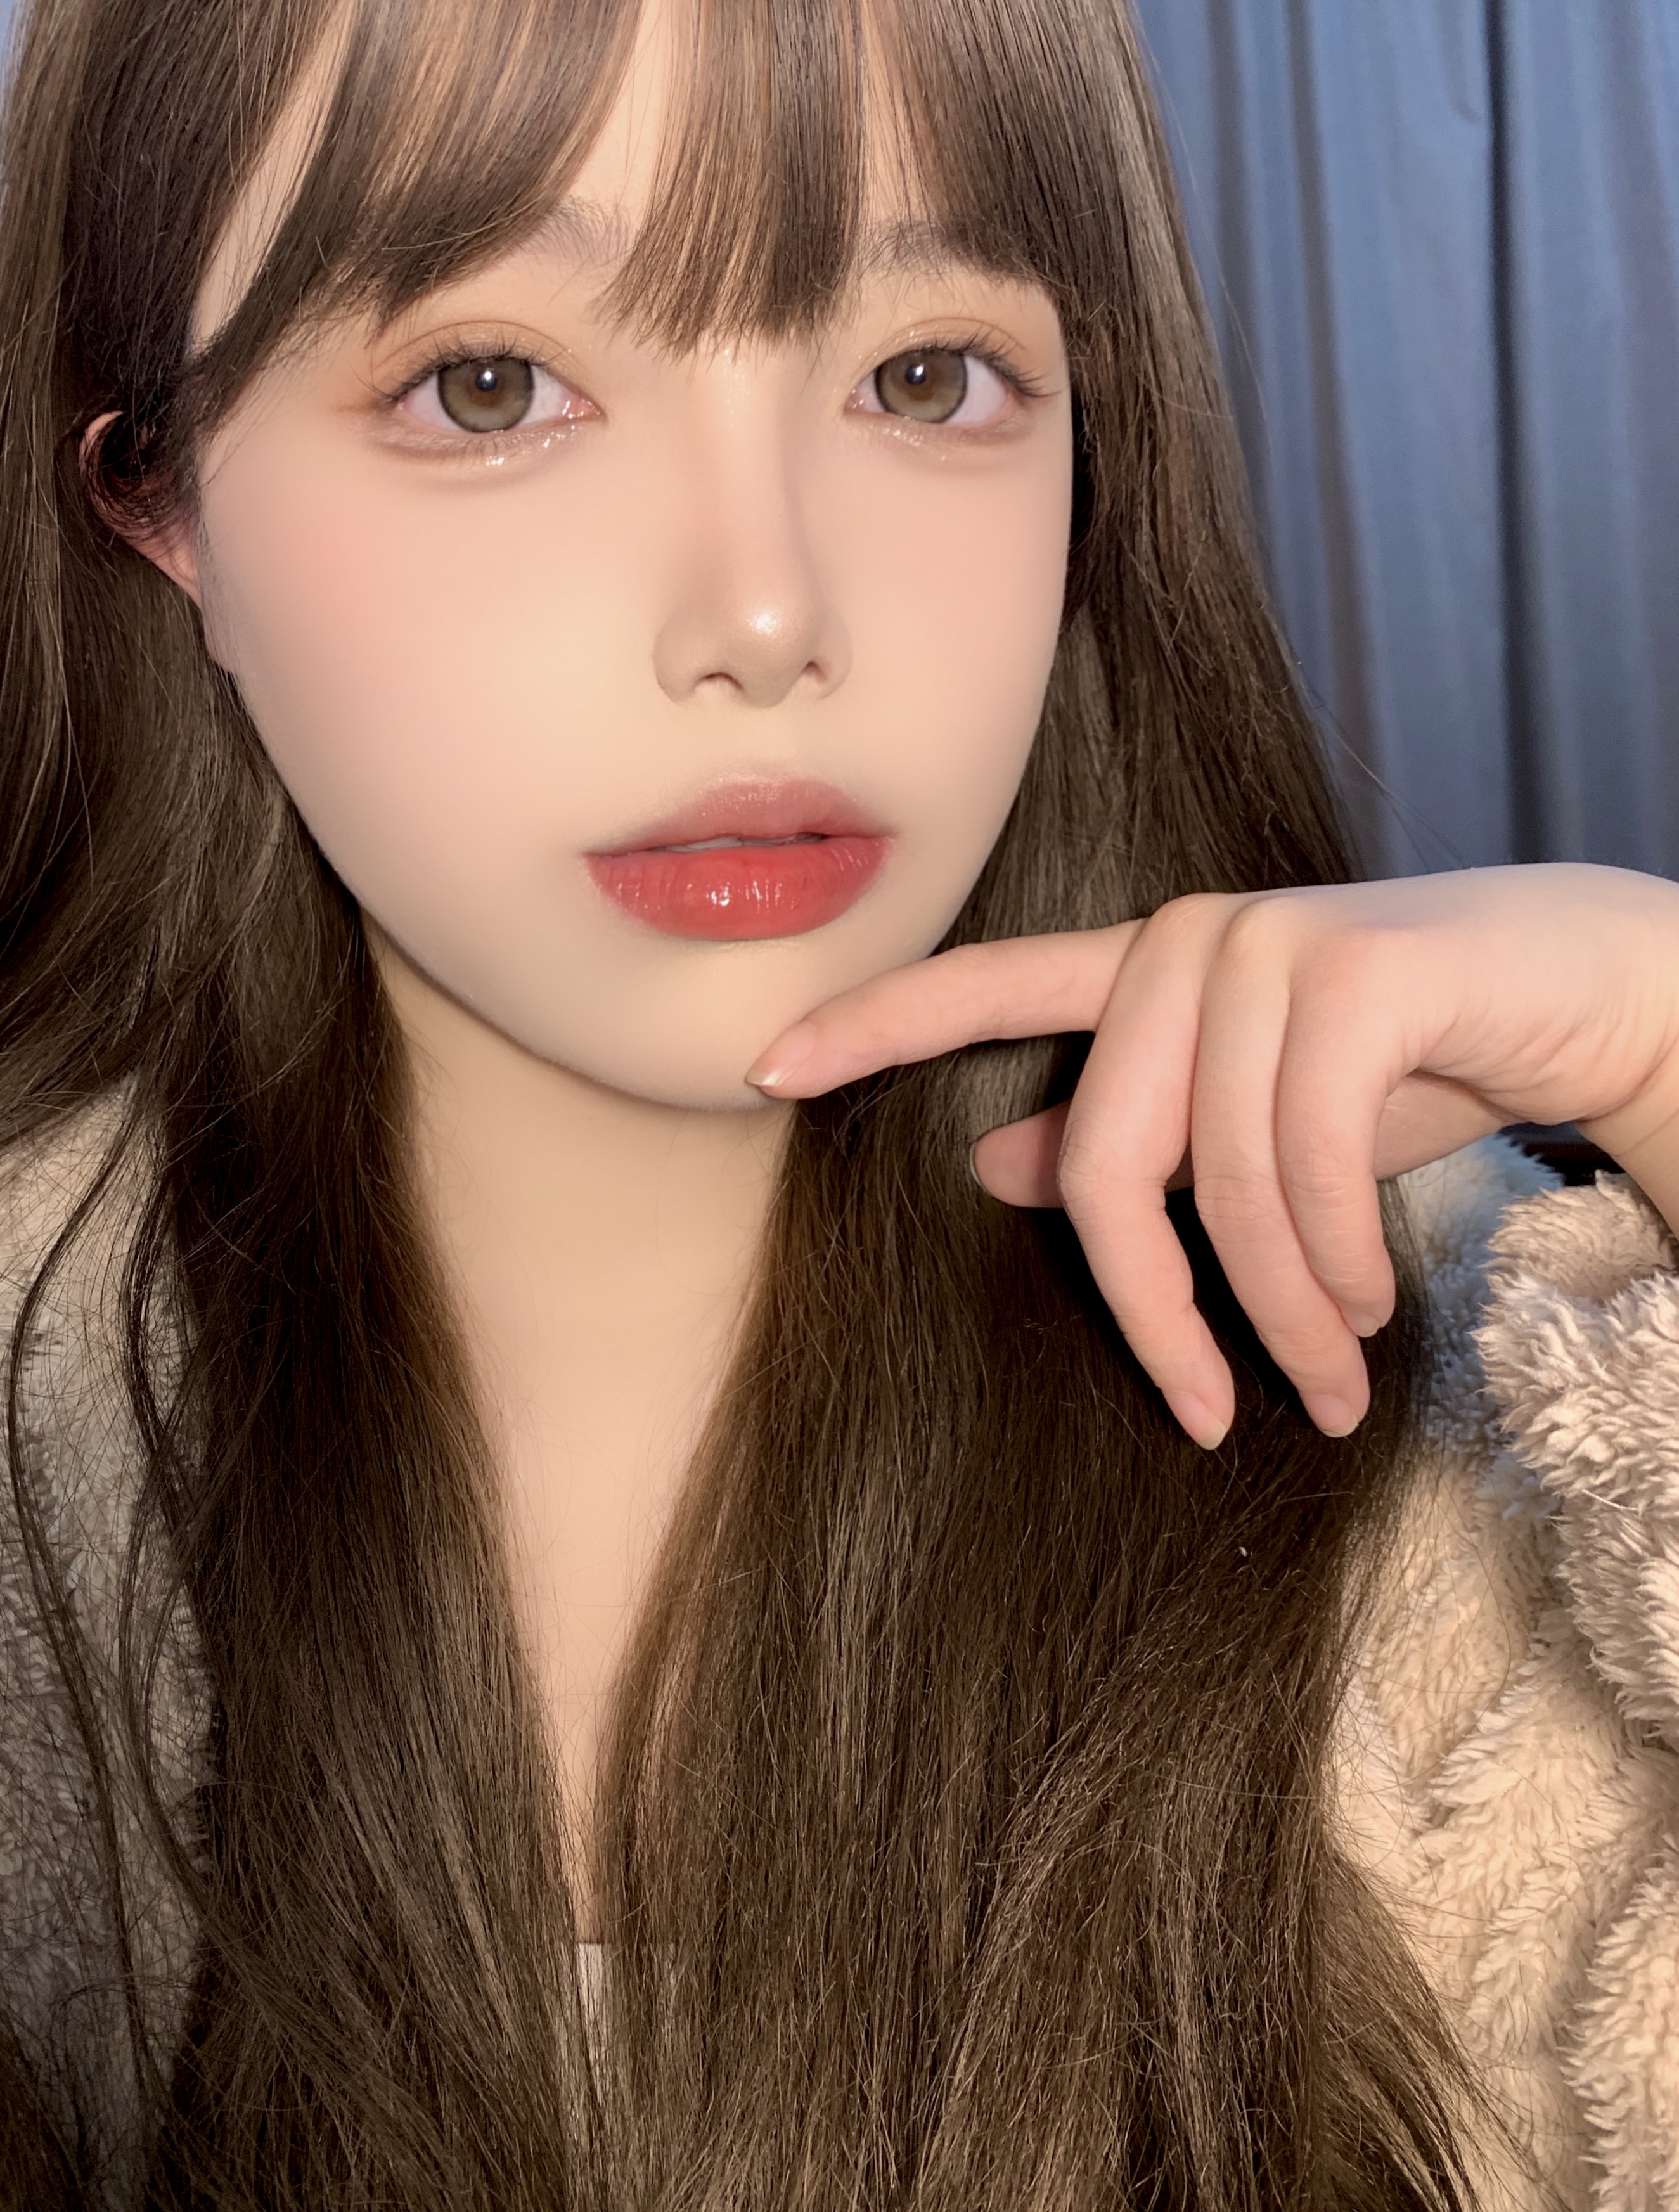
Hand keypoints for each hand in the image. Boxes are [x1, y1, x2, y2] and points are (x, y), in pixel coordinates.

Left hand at [745, 864, 1678, 1446]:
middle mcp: (1188, 941)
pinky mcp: (1359, 970)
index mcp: (1147, 969)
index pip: (983, 985)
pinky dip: (1333, 1261)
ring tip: (1333, 1369)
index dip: (870, 1024)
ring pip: (1220, 1182)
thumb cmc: (1419, 1064)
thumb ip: (1133, 1136)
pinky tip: (1367, 1304)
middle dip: (1164, 1311)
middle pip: (1108, 1160)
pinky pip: (1303, 1160)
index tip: (760, 1066)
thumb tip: (991, 1164)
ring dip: (1279, 1308)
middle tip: (1225, 1411)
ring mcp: (1270, 943)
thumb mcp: (1259, 1120)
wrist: (1593, 994)